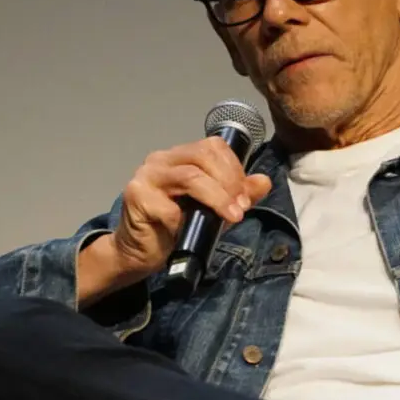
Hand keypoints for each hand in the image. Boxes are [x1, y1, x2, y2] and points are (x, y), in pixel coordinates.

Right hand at [82, 137, 272, 297]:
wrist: (139, 252)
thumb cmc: (174, 228)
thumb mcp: (214, 210)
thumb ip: (238, 195)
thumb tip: (263, 182)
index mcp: (179, 156)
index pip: (213, 146)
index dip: (234, 168)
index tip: (245, 196)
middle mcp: (161, 159)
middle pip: (203, 156)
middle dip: (229, 181)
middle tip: (240, 207)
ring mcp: (146, 175)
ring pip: (190, 176)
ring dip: (217, 198)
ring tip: (231, 216)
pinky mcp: (136, 196)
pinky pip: (169, 207)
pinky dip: (184, 221)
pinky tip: (187, 231)